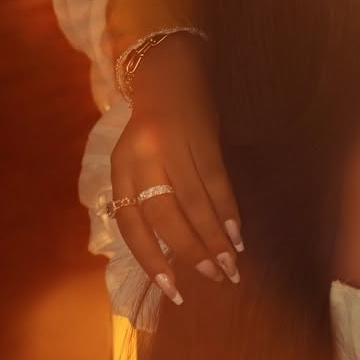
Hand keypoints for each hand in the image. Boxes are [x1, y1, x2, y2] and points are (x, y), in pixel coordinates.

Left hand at [108, 33, 242, 302]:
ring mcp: (174, 148)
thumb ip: (143, 199)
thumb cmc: (150, 128)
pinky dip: (229, 213)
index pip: (132, 223)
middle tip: (213, 278)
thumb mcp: (134, 161)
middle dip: (191, 253)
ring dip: (215, 240)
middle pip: (166, 217)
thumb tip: (169, 253)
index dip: (152, 259)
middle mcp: (143, 159)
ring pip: (196, 205)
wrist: (169, 71)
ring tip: (230, 266)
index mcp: (121, 168)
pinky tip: (238, 236)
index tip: (173, 288)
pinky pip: (218, 184)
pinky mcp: (204, 141)